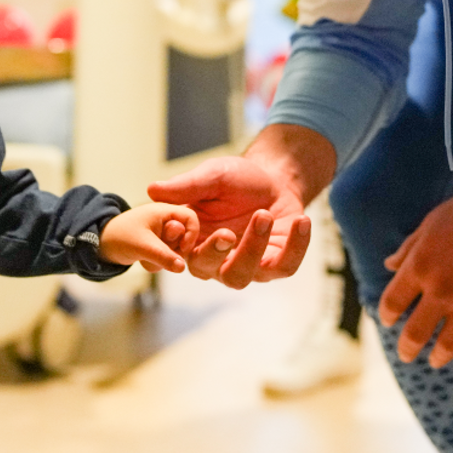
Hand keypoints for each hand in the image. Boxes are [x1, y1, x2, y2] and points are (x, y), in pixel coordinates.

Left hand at [97, 203, 219, 272]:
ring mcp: (162, 233)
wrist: (99, 245)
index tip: (181, 248)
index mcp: (164, 210)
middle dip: (173, 250)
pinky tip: (144, 260)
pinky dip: (158, 263)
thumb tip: (182, 267)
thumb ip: (164, 256)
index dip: (190, 234)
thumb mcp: (143, 246)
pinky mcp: (157, 245)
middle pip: (186, 237)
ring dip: (164, 259)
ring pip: (177, 250)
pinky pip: (168, 258)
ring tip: (146, 256)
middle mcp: (165, 220)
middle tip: (156, 251)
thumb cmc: (119, 237)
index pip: (191, 218)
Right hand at [145, 124, 330, 287]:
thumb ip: (186, 186)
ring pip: (241, 276)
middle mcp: (215, 258)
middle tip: (227, 231)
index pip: (175, 254)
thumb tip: (152, 190)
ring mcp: (246, 265)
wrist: (273, 177)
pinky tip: (301, 221)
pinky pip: (284, 266)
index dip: (176, 247)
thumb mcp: (212, 176)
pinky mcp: (276, 263)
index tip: (180, 228)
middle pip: (207, 271)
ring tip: (264, 214)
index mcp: (191, 239)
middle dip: (215, 253)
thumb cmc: (236, 179)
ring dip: (252, 249)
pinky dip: (295, 246)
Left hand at [378, 173, 452, 368]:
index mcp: (419, 266)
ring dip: (439, 356)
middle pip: (415, 332)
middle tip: (405, 355)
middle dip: (407, 348)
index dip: (387, 316)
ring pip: (448, 344)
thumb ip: (409, 249)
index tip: (388, 321)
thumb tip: (389, 265)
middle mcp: (440, 290)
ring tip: (435, 361)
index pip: (392, 303)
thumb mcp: (430, 223)